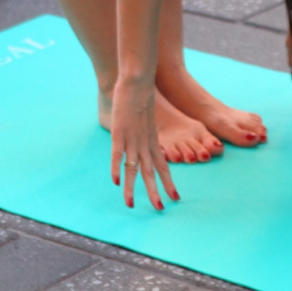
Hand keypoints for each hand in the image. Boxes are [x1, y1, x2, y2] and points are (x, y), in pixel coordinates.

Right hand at [109, 76, 177, 209]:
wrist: (138, 82)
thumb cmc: (141, 97)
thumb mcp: (146, 119)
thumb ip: (145, 131)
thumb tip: (143, 137)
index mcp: (153, 141)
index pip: (164, 167)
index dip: (169, 183)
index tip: (176, 198)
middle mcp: (145, 143)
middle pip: (151, 173)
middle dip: (155, 192)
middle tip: (160, 209)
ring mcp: (132, 138)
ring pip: (133, 168)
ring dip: (131, 188)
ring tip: (130, 204)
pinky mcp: (120, 132)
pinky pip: (118, 154)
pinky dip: (117, 168)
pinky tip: (115, 181)